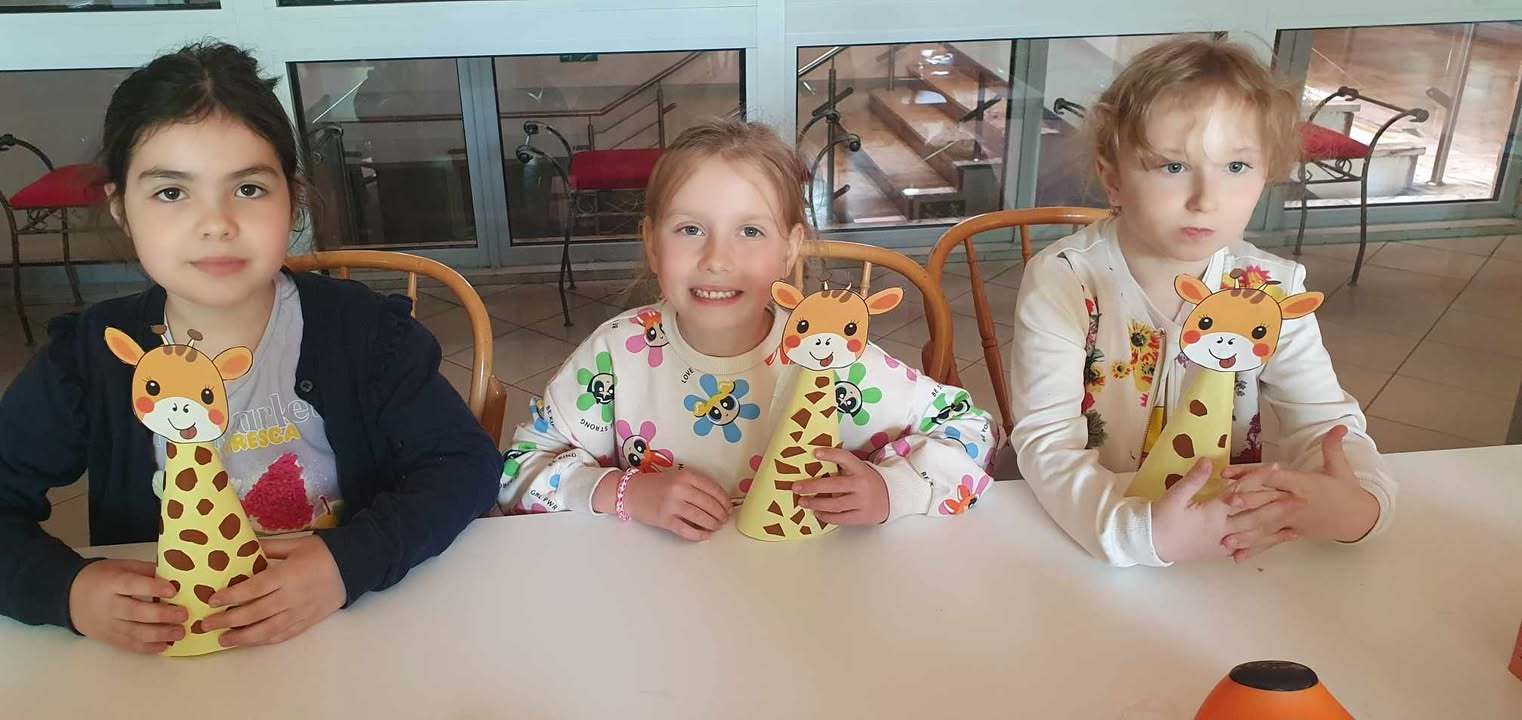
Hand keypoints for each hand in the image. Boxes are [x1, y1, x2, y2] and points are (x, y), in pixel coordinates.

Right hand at [68, 559, 186, 653]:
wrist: (69, 597)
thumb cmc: (101, 578)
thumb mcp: (120, 566)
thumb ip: (145, 570)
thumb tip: (174, 576)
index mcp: (111, 583)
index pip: (132, 585)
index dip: (152, 588)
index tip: (173, 590)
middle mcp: (108, 606)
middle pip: (136, 613)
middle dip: (162, 615)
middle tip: (183, 615)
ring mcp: (107, 625)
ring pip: (135, 633)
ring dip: (160, 635)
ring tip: (180, 633)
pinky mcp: (108, 639)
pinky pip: (129, 645)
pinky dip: (148, 647)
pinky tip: (165, 645)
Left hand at [201, 535, 345, 646]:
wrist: (353, 568)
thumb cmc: (323, 553)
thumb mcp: (296, 544)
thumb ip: (269, 548)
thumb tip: (243, 547)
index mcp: (287, 575)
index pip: (254, 588)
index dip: (232, 596)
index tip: (212, 600)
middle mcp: (291, 597)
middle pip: (255, 613)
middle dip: (229, 620)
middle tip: (207, 624)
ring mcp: (299, 612)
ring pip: (267, 629)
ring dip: (243, 637)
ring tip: (223, 640)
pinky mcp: (307, 622)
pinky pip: (283, 634)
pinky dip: (264, 640)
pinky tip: (249, 641)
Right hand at [599, 469, 730, 540]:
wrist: (630, 492)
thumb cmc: (656, 485)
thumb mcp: (677, 477)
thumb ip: (695, 485)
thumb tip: (719, 501)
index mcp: (685, 475)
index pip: (713, 489)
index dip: (724, 501)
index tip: (729, 508)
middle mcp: (680, 489)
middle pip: (709, 504)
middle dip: (721, 514)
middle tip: (724, 520)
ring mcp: (671, 505)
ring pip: (700, 517)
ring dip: (713, 524)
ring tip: (717, 527)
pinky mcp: (664, 520)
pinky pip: (686, 530)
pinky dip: (699, 535)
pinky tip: (706, 536)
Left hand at [794, 448, 888, 524]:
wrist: (892, 498)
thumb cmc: (866, 481)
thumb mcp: (859, 470)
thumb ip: (842, 468)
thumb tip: (813, 465)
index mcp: (860, 469)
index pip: (845, 458)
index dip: (831, 454)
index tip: (815, 452)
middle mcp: (861, 484)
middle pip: (835, 485)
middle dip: (813, 486)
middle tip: (796, 487)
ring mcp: (862, 502)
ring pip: (835, 504)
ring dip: (816, 503)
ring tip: (802, 502)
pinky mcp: (862, 516)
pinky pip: (841, 518)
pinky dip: (826, 516)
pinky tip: (817, 513)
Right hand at [1150, 458, 1279, 563]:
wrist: (1150, 544)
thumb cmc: (1160, 518)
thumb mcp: (1174, 496)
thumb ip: (1194, 479)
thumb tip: (1209, 460)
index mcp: (1212, 513)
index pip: (1241, 493)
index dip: (1259, 480)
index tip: (1276, 470)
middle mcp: (1223, 529)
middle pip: (1255, 516)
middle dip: (1277, 506)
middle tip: (1298, 498)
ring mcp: (1223, 542)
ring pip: (1253, 534)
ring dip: (1274, 527)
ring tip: (1292, 523)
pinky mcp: (1219, 550)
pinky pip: (1245, 546)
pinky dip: (1260, 543)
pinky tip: (1272, 541)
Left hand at [1219, 425, 1379, 560]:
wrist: (1358, 519)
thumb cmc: (1346, 491)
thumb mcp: (1341, 468)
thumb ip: (1333, 446)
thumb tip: (1339, 426)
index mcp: (1303, 485)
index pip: (1276, 478)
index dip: (1255, 476)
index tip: (1237, 477)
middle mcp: (1294, 503)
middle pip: (1267, 503)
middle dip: (1246, 505)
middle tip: (1224, 506)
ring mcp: (1292, 521)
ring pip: (1265, 526)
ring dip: (1245, 533)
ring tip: (1224, 540)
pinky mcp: (1292, 533)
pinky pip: (1271, 542)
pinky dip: (1255, 549)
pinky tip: (1238, 558)